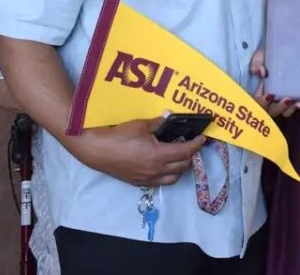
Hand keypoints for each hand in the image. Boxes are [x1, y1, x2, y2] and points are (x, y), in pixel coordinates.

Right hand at [70, 117, 203, 187]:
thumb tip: (169, 118)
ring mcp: (147, 178)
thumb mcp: (141, 125)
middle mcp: (155, 170)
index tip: (203, 139)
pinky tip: (164, 166)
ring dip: (180, 168)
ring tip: (179, 157)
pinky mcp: (138, 182)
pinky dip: (167, 175)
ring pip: (173, 178)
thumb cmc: (119, 136)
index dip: (196, 145)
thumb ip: (159, 123)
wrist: (97, 150)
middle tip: (191, 145)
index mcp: (159, 156)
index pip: (185, 152)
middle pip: (182, 167)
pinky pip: (160, 182)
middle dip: (190, 156)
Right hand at [249, 49, 299, 116]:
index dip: (262, 102)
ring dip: (293, 108)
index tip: (269, 95)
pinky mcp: (297, 96)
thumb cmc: (266, 59)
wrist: (278, 53)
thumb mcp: (259, 59)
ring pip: (287, 111)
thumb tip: (263, 72)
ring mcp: (284, 99)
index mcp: (260, 93)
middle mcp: (272, 100)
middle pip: (273, 110)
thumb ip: (258, 65)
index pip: (259, 103)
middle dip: (281, 107)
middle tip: (288, 100)